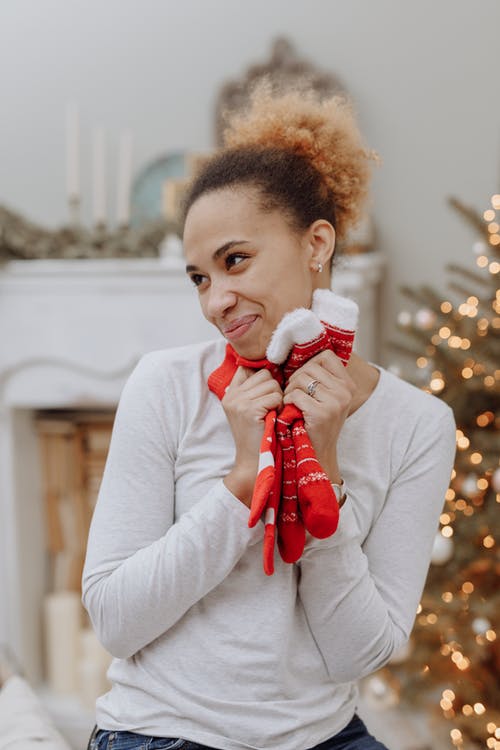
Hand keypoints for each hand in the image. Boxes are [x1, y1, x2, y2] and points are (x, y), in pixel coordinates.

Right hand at [222, 366, 282, 505]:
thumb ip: (255, 390)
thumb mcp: (251, 410)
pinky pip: (275, 396)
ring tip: (273, 414)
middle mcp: (231, 395)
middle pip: (264, 374)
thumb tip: (271, 368)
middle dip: (274, 389)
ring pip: (272, 384)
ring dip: (279, 398)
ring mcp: (238, 401)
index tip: (269, 391)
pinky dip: (280, 407)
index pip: (248, 368)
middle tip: (273, 407)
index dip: (263, 376)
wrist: (253, 463)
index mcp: (230, 393)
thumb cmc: (258, 436)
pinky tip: (274, 418)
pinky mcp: (248, 409)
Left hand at [282, 350, 355, 480]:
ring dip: (289, 390)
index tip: (303, 379)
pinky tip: (289, 410)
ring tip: (290, 402)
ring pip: (301, 379)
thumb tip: (301, 350)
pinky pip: (296, 395)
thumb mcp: (326, 398)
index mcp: (348, 385)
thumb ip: (321, 378)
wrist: (317, 453)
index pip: (326, 356)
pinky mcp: (322, 413)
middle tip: (292, 393)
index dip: (309, 364)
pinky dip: (287, 401)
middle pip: (310, 367)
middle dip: (295, 379)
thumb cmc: (315, 423)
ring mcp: (335, 402)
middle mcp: (345, 391)